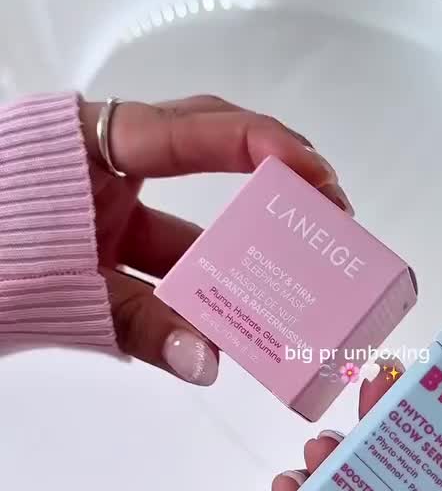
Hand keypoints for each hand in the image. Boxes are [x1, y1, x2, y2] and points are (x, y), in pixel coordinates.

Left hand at [79, 95, 350, 383]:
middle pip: (210, 145)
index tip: (316, 175)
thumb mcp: (61, 289)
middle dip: (274, 173)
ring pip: (194, 205)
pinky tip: (244, 309)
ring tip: (302, 264)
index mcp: (88, 145)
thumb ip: (134, 324)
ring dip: (245, 237)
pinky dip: (208, 277)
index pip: (191, 128)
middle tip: (330, 209)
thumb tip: (208, 362)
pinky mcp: (109, 234)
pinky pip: (171, 247)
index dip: (259, 145)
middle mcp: (107, 160)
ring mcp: (108, 196)